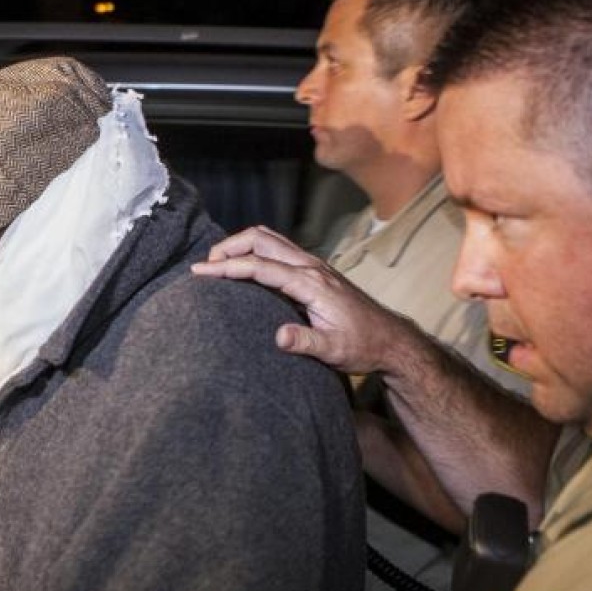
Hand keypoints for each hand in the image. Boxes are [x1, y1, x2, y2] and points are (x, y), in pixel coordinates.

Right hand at [191, 226, 414, 373]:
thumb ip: (306, 343)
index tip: (200, 272)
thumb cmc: (363, 347)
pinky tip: (243, 265)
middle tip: (205, 266)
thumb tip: (278, 337)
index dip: (227, 267)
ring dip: (241, 244)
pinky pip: (278, 247)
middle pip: (261, 240)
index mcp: (311, 284)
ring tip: (217, 263)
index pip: (261, 266)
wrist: (391, 341)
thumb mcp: (335, 351)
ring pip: (269, 238)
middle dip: (229, 247)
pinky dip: (254, 248)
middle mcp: (311, 267)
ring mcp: (313, 265)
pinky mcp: (314, 269)